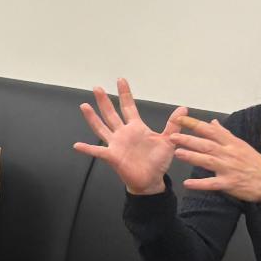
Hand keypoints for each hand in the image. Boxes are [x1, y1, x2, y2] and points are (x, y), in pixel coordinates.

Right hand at [74, 79, 185, 194]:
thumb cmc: (157, 161)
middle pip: (111, 114)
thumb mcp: (168, 141)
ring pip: (101, 127)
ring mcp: (116, 144)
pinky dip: (87, 149)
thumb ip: (173, 124)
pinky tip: (77, 145)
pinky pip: (98, 151)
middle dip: (104, 101)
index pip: (128, 106)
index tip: (120, 80)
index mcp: (136, 127)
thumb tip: (184, 108)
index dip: (125, 93)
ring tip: (84, 106)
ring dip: (92, 118)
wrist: (151, 180)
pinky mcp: (112, 156)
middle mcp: (123, 133)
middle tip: (97, 88)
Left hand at [167, 116, 260, 202]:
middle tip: (172, 137)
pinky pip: (212, 184)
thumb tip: (212, 122)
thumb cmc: (255, 163)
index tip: (180, 119)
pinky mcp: (230, 183)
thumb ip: (224, 134)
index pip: (211, 131)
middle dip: (189, 140)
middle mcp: (229, 154)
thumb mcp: (242, 144)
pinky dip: (200, 184)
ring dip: (192, 157)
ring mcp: (229, 168)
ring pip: (208, 161)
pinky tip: (187, 184)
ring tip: (177, 153)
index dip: (195, 124)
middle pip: (207, 145)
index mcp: (232, 143)